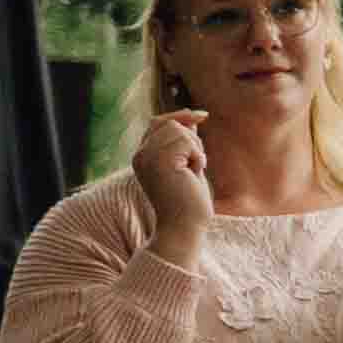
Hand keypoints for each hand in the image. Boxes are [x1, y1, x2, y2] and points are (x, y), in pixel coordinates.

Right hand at [128, 107, 213, 256]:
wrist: (184, 226)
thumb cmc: (188, 201)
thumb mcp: (187, 165)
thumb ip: (184, 143)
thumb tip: (191, 118)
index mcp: (143, 156)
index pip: (158, 122)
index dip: (180, 116)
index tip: (203, 116)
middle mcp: (140, 155)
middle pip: (171, 123)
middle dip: (192, 140)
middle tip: (193, 166)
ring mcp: (147, 157)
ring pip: (179, 130)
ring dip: (195, 149)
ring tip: (191, 171)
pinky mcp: (159, 161)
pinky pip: (186, 140)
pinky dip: (197, 155)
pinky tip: (192, 173)